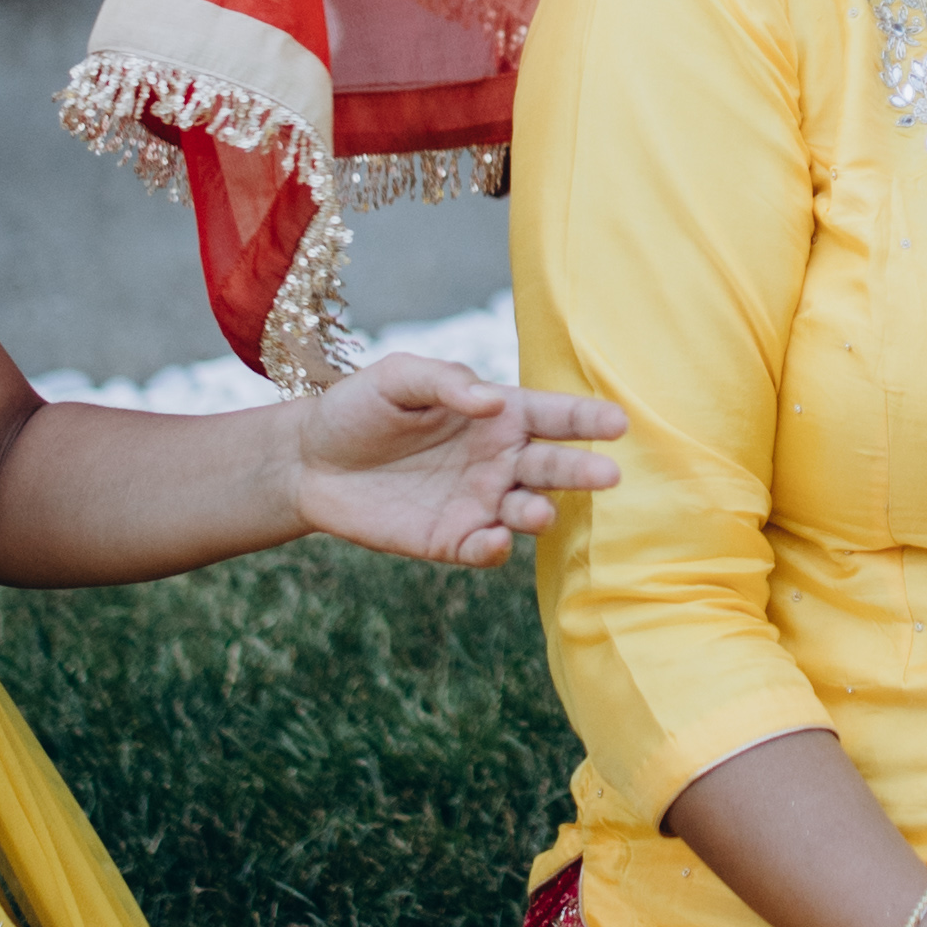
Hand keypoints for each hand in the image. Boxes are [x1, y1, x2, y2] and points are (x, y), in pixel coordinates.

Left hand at [284, 354, 623, 569]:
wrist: (308, 462)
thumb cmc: (359, 408)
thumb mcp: (399, 376)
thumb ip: (447, 383)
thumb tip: (493, 403)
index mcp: (498, 415)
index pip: (554, 416)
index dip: (587, 419)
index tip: (619, 422)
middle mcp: (499, 460)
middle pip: (553, 466)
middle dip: (583, 471)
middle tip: (609, 475)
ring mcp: (478, 503)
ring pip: (526, 511)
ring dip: (539, 512)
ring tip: (537, 510)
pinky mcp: (451, 540)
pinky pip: (484, 549)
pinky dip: (494, 549)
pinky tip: (491, 540)